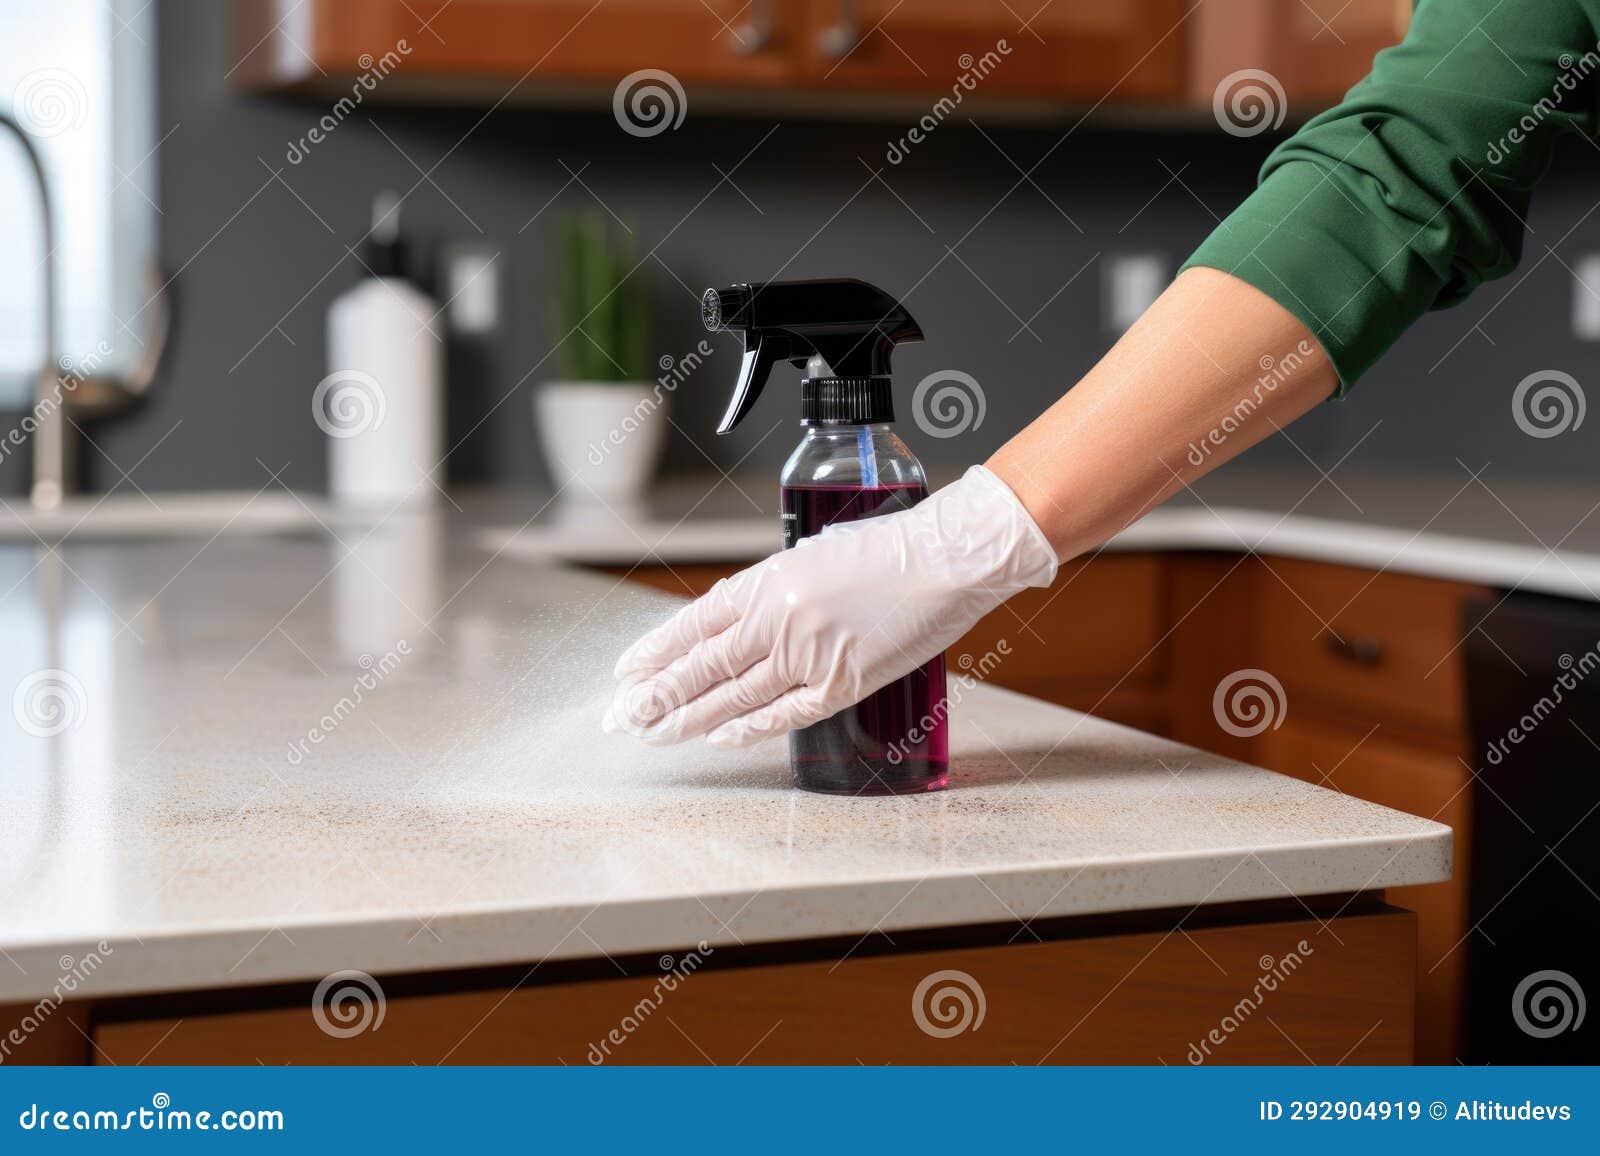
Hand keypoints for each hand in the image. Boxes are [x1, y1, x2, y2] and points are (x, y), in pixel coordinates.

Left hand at [604, 465, 1056, 747]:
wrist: (946, 558)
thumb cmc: (888, 548)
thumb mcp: (812, 555)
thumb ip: (772, 591)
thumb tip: (738, 620)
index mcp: (767, 581)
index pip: (693, 625)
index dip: (656, 652)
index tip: (626, 673)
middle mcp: (779, 619)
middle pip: (701, 667)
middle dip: (655, 696)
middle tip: (619, 718)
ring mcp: (809, 654)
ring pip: (733, 697)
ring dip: (689, 719)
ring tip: (654, 735)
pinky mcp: (843, 682)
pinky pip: (785, 713)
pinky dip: (750, 728)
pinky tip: (720, 738)